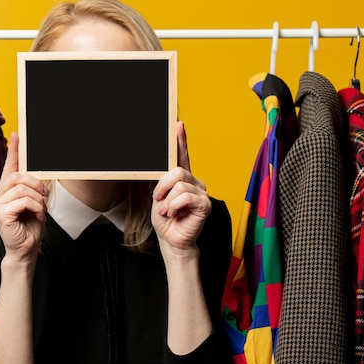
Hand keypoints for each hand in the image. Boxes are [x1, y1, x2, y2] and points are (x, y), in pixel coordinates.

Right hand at [0, 132, 48, 264]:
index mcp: (4, 191)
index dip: (13, 150)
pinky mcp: (0, 213)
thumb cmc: (29, 228)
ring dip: (38, 199)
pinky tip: (37, 216)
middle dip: (36, 184)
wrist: (26, 250)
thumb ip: (30, 189)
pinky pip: (24, 201)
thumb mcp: (33, 203)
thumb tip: (36, 175)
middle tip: (45, 195)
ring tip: (40, 211)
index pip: (8, 167)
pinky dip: (36, 207)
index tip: (16, 135)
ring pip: (22, 188)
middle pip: (17, 176)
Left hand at [151, 122, 210, 254]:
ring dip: (167, 200)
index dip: (180, 140)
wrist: (171, 239)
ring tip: (167, 211)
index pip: (182, 155)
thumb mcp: (158, 197)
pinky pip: (185, 197)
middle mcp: (194, 182)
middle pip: (177, 170)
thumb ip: (162, 181)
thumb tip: (163, 170)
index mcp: (182, 178)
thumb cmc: (165, 219)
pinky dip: (175, 206)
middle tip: (159, 201)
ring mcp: (201, 192)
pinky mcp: (205, 204)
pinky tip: (175, 214)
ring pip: (180, 184)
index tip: (178, 124)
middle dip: (162, 186)